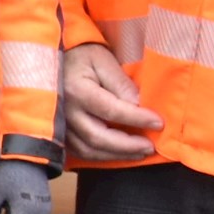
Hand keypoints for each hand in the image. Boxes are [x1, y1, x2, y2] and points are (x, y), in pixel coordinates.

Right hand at [61, 44, 160, 163]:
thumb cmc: (83, 56)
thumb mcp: (104, 61)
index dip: (137, 119)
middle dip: (127, 146)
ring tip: (139, 152)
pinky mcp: (60, 132)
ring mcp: (60, 125)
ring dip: (116, 155)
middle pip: (98, 137)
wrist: (55, 59)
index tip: (158, 123)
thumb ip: (121, 83)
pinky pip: (80, 152)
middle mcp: (66, 111)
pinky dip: (101, 156)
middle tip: (149, 146)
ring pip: (88, 150)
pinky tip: (118, 154)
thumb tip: (139, 105)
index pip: (111, 110)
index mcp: (78, 90)